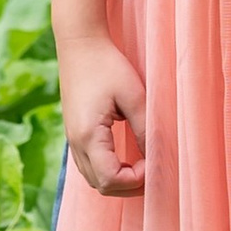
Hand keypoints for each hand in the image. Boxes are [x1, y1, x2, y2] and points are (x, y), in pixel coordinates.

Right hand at [57, 34, 147, 196]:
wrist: (79, 44)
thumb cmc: (107, 65)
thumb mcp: (134, 96)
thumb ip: (146, 128)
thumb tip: (158, 156)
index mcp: (88, 135)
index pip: (110, 179)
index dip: (135, 180)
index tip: (153, 163)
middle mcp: (75, 143)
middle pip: (101, 186)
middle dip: (129, 186)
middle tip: (153, 170)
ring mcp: (72, 140)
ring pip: (93, 179)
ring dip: (119, 180)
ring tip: (142, 165)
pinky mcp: (74, 134)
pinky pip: (90, 166)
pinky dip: (108, 170)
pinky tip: (127, 157)